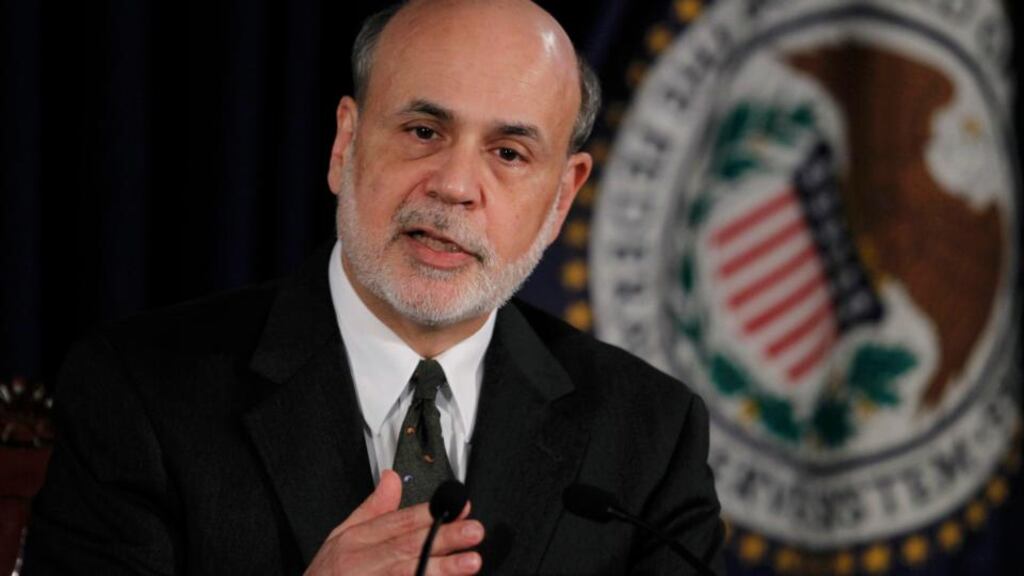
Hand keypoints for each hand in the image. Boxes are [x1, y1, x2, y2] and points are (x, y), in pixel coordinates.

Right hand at [305, 470, 484, 574]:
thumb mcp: (342, 537)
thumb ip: (372, 509)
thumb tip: (392, 478)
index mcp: (355, 541)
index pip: (397, 523)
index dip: (431, 515)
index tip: (460, 508)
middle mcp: (360, 564)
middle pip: (407, 547)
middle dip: (443, 538)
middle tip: (473, 531)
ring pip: (407, 574)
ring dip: (441, 569)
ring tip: (469, 562)